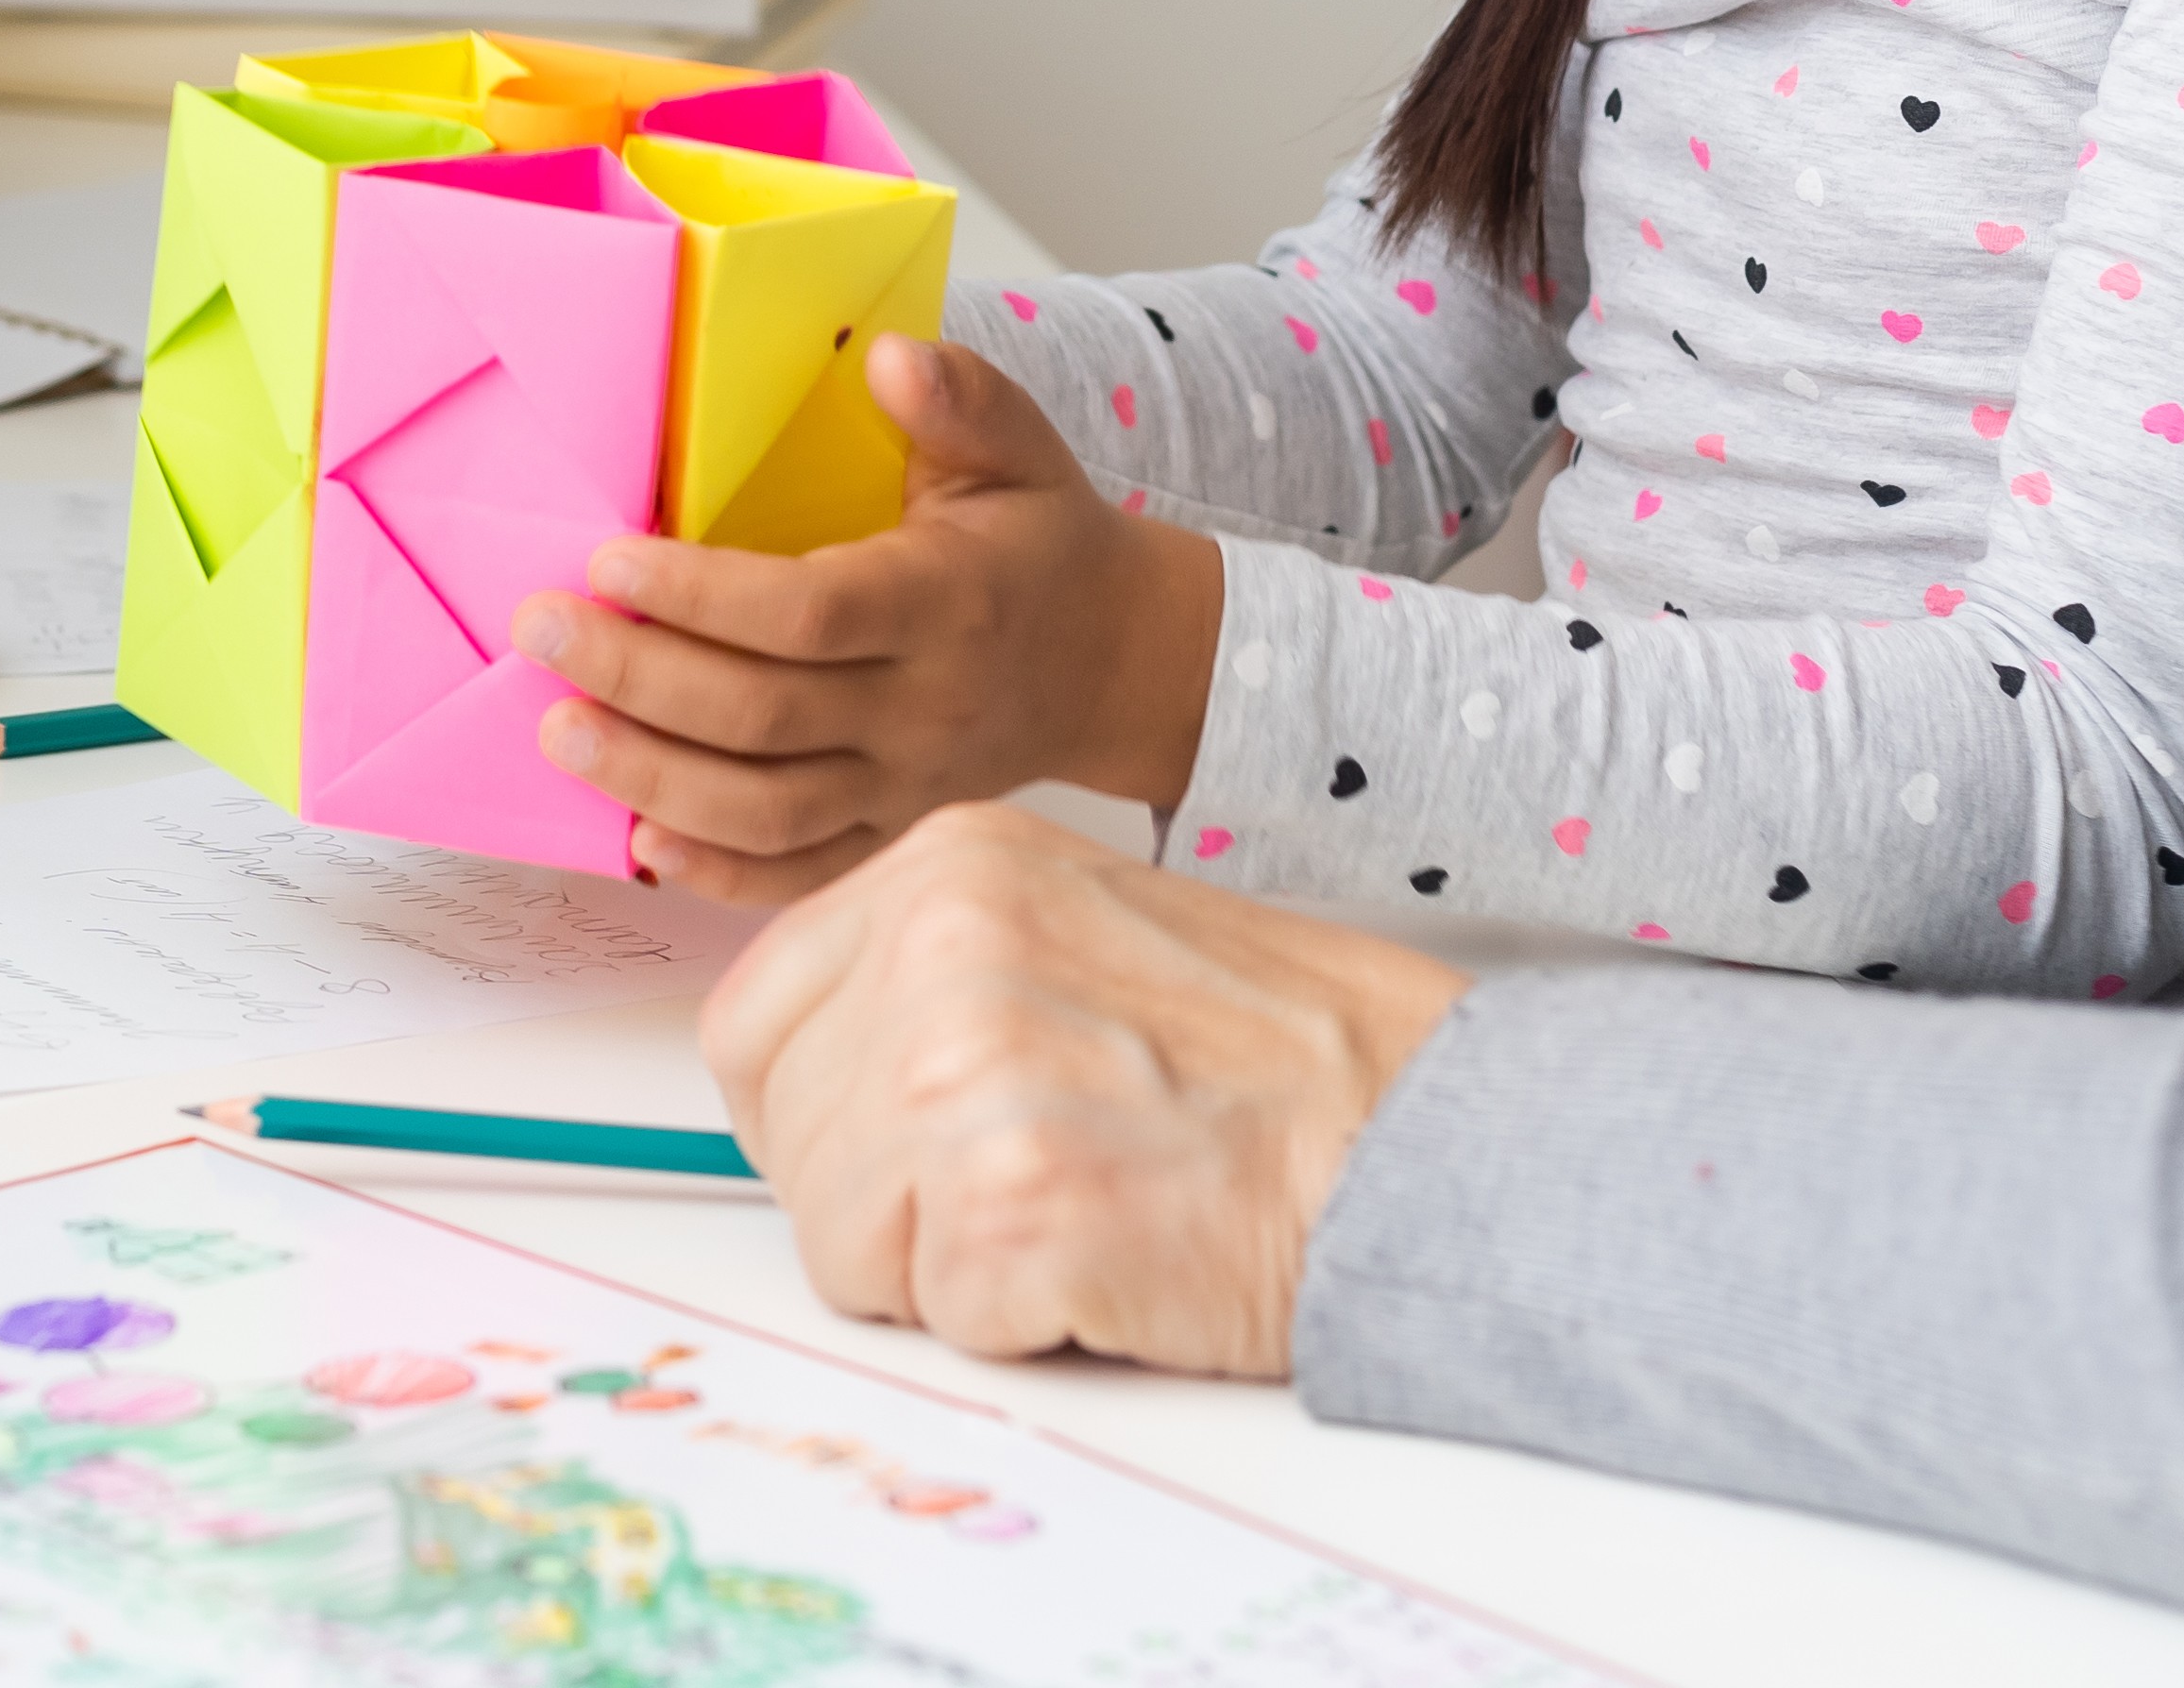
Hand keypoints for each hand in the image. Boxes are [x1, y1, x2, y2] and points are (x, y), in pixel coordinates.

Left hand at [520, 336, 1222, 905]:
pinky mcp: (890, 835)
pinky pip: (799, 875)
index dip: (701, 596)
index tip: (608, 562)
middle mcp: (923, 709)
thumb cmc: (1044, 546)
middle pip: (764, 717)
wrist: (1118, 665)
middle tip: (540, 631)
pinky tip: (637, 839)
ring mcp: (905, 786)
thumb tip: (887, 355)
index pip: (810, 614)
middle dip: (638, 680)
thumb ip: (960, 398)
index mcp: (947, 604)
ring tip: (559, 730)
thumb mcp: (1022, 451)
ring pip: (767, 809)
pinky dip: (716, 872)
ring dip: (652, 778)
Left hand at [703, 799, 1463, 1373]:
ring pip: (841, 1240)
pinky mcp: (1013, 1210)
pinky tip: (1119, 1255)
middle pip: (788, 1138)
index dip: (809, 1110)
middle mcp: (941, 946)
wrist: (1430, 1136)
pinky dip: (1020, 1320)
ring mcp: (969, 1074)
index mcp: (949, 863)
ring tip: (1087, 1205)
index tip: (885, 1143)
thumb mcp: (1078, 930)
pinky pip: (938, 1315)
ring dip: (949, 1265)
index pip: (753, 1019)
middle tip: (1032, 1181)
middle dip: (883, 1198)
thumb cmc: (1280, 1059)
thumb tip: (809, 1066)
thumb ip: (932, 971)